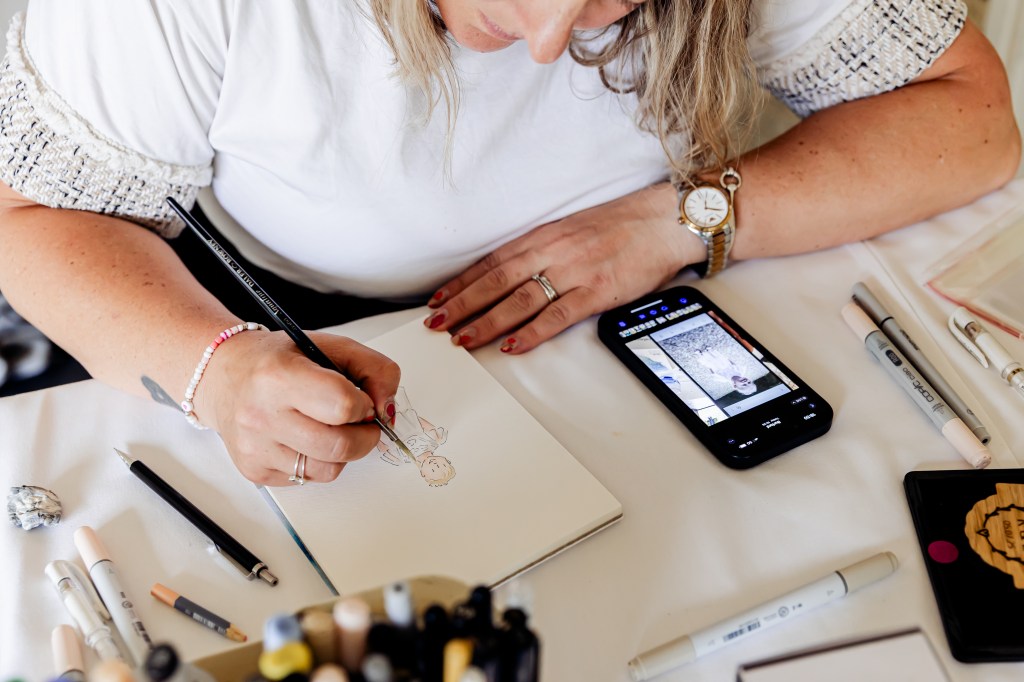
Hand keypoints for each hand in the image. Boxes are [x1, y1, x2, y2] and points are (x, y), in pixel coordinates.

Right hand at [195, 330, 399, 484]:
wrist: (224, 375)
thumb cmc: (278, 359)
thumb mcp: (330, 346)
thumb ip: (373, 368)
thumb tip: (387, 409)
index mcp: (279, 376)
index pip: (343, 405)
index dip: (364, 404)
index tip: (362, 400)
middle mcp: (261, 415)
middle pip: (340, 446)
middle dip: (365, 436)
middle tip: (360, 422)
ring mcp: (255, 447)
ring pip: (328, 470)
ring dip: (342, 452)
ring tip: (328, 428)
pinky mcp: (254, 470)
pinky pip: (307, 479)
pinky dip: (317, 461)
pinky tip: (303, 437)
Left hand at [423, 182, 703, 351]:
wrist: (665, 221)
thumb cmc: (622, 225)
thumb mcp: (572, 229)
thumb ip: (542, 249)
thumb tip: (512, 273)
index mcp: (544, 236)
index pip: (492, 261)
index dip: (462, 282)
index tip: (438, 298)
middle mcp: (553, 251)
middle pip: (495, 281)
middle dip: (462, 304)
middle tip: (436, 324)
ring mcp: (574, 272)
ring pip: (519, 299)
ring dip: (487, 321)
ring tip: (463, 339)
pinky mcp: (597, 291)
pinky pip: (558, 315)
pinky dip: (533, 332)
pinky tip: (513, 345)